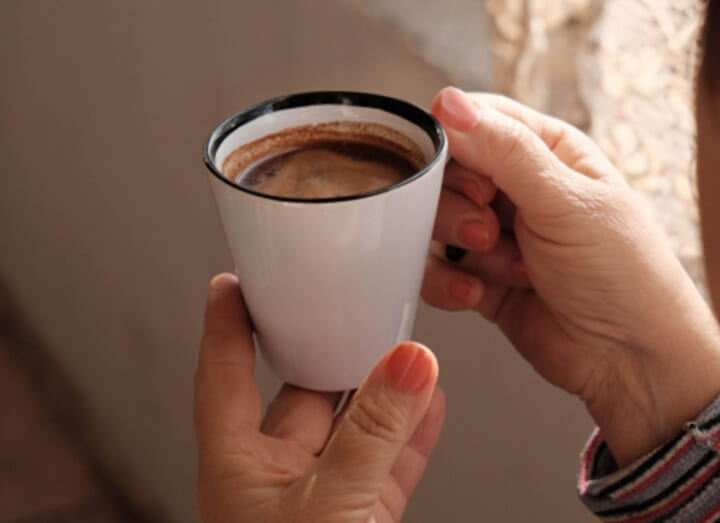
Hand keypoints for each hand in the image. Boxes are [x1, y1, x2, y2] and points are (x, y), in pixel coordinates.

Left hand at [195, 274, 444, 522]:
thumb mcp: (330, 502)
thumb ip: (373, 434)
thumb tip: (408, 364)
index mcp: (237, 471)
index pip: (225, 381)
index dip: (226, 329)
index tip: (233, 284)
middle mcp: (276, 482)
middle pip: (304, 396)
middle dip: (335, 354)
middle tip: (363, 311)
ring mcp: (323, 501)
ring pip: (356, 430)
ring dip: (387, 394)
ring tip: (412, 355)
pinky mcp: (364, 519)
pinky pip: (390, 465)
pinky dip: (413, 434)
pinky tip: (430, 404)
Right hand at [422, 88, 719, 464]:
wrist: (633, 361)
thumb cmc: (624, 274)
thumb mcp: (566, 201)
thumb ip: (504, 151)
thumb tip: (450, 102)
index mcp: (547, 151)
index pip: (476, 119)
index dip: (455, 142)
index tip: (463, 174)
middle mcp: (519, 187)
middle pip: (446, 171)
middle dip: (455, 204)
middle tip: (486, 229)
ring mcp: (498, 235)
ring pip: (434, 222)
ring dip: (460, 247)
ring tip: (504, 265)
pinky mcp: (482, 280)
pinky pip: (437, 269)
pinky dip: (451, 284)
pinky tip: (482, 296)